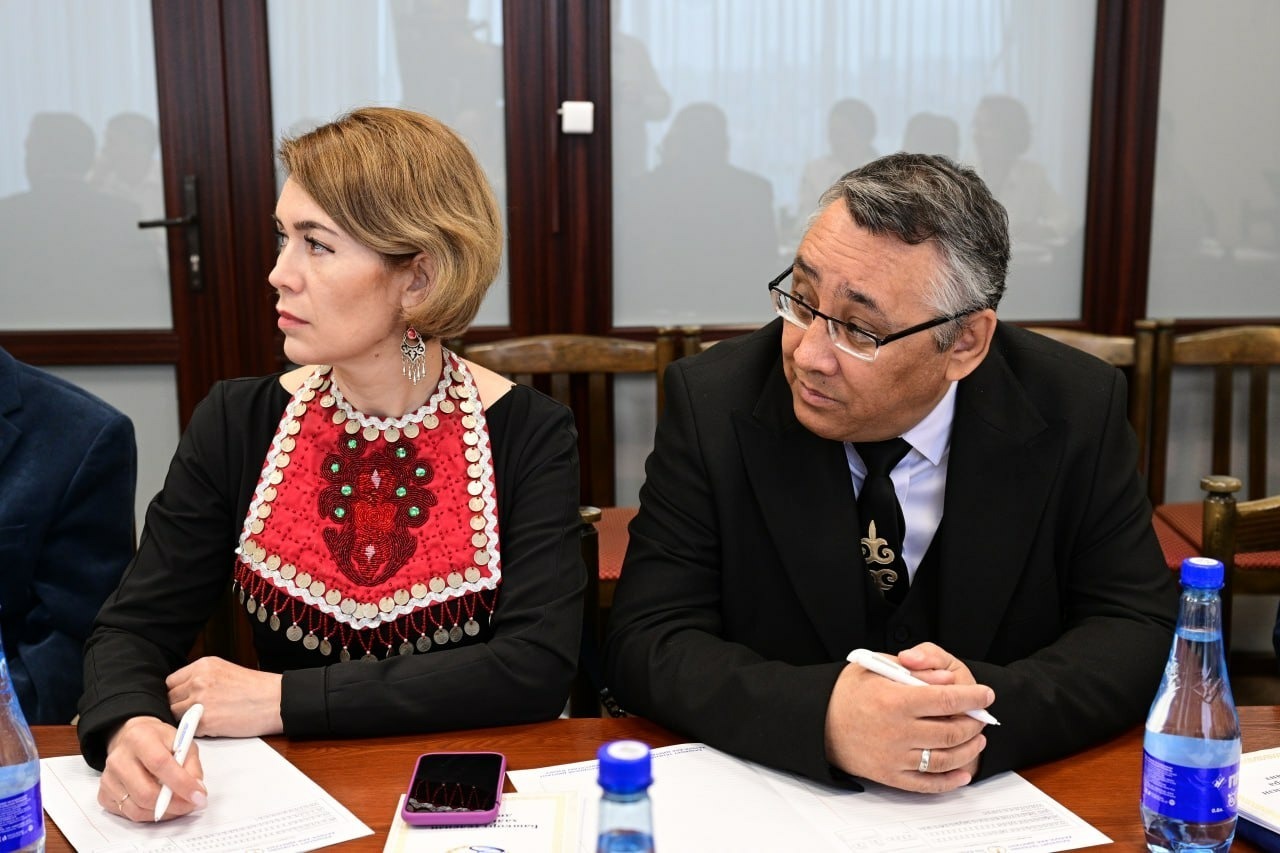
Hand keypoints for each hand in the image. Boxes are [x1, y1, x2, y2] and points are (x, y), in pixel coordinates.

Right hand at [99, 716, 206, 821]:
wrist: (131, 738)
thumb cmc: (159, 740)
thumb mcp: (182, 741)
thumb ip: (191, 765)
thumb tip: (197, 792)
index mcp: (140, 738)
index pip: (160, 764)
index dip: (181, 783)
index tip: (198, 796)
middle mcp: (119, 758)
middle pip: (145, 793)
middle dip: (173, 805)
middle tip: (190, 805)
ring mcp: (108, 778)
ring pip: (136, 809)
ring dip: (163, 813)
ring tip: (178, 806)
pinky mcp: (104, 794)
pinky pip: (128, 813)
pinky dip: (148, 815)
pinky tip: (160, 805)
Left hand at [167, 656, 284, 736]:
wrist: (276, 701)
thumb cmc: (256, 689)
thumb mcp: (225, 671)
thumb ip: (202, 677)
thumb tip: (184, 691)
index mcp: (203, 665)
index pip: (171, 681)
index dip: (177, 692)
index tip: (185, 699)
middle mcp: (198, 680)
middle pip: (169, 698)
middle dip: (179, 705)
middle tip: (194, 712)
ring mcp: (199, 701)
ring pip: (174, 714)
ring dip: (184, 719)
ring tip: (204, 719)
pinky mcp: (204, 721)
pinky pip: (187, 727)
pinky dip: (195, 729)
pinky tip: (212, 725)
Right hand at [824, 642, 993, 792]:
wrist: (817, 721)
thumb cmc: (847, 691)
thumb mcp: (876, 667)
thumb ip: (915, 670)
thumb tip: (948, 680)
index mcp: (894, 700)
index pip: (946, 700)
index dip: (972, 697)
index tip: (986, 694)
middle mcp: (896, 731)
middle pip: (951, 731)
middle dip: (974, 723)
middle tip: (982, 716)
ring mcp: (894, 757)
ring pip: (945, 758)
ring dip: (968, 750)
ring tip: (977, 740)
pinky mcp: (889, 776)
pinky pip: (926, 783)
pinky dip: (949, 781)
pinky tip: (963, 772)